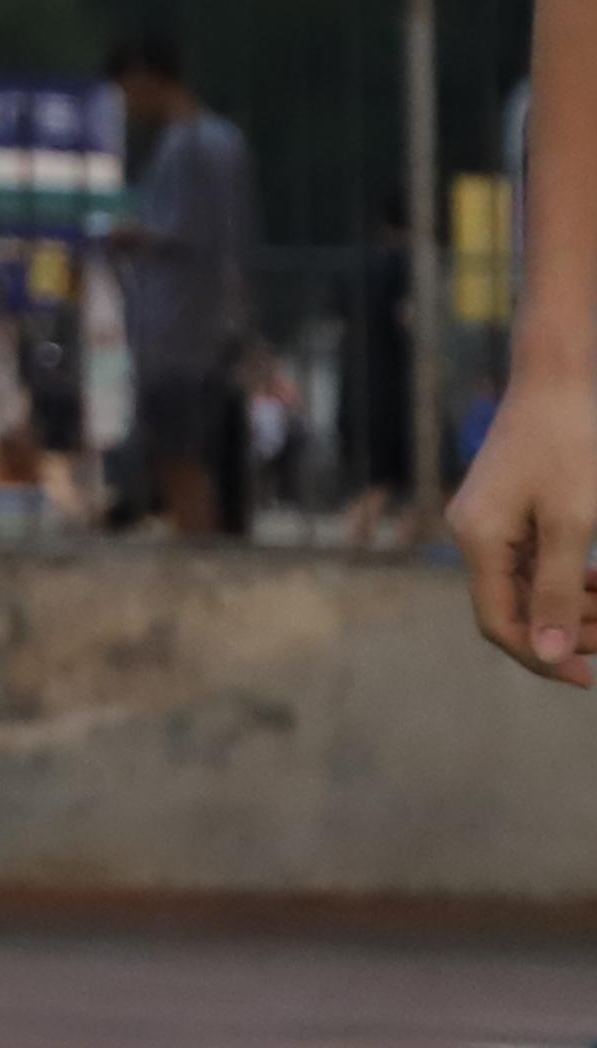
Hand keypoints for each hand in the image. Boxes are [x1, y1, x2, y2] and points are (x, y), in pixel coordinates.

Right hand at [451, 374, 596, 685]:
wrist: (559, 378)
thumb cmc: (570, 446)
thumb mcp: (573, 525)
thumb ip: (560, 593)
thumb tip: (549, 656)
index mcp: (478, 539)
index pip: (500, 622)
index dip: (543, 656)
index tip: (592, 679)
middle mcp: (472, 532)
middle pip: (514, 607)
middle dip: (567, 630)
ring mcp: (488, 520)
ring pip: (528, 586)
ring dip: (573, 605)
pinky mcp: (508, 508)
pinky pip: (533, 561)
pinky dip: (568, 579)